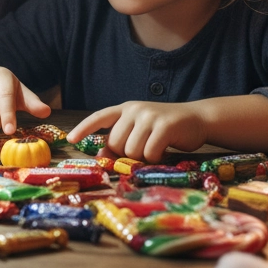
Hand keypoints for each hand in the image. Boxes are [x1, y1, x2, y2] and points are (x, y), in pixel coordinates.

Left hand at [67, 101, 208, 162]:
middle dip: (126, 155)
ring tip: (156, 149)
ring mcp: (149, 116)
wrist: (197, 119)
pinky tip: (165, 150)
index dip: (84, 128)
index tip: (70, 139)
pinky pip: (150, 153)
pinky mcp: (164, 126)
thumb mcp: (140, 131)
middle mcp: (134, 109)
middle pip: (116, 143)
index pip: (99, 117)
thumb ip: (122, 140)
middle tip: (143, 151)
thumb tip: (102, 156)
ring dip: (143, 158)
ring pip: (132, 151)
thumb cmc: (166, 129)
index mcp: (125, 109)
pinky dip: (156, 158)